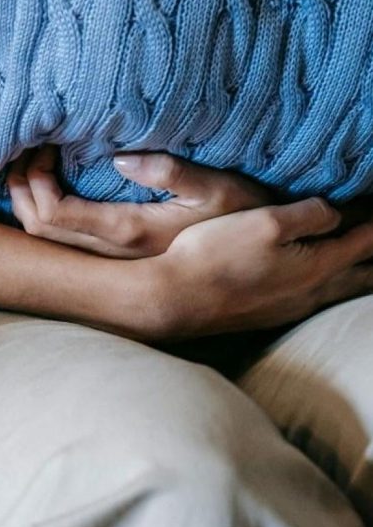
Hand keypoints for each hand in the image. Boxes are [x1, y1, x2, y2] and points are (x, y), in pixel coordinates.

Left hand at [8, 146, 271, 258]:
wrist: (258, 258)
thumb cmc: (244, 216)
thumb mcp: (220, 188)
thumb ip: (173, 173)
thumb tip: (120, 159)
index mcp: (128, 232)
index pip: (54, 215)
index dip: (35, 181)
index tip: (44, 145)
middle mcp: (110, 253)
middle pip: (37, 228)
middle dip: (20, 187)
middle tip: (26, 148)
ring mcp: (110, 258)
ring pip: (44, 238)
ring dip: (27, 200)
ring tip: (30, 162)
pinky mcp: (114, 255)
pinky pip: (60, 238)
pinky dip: (41, 210)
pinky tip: (47, 185)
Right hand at [147, 199, 372, 337]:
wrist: (174, 298)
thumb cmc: (216, 255)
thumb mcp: (264, 221)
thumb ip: (308, 214)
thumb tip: (333, 212)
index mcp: (317, 266)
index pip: (367, 241)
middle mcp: (310, 293)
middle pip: (362, 276)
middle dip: (372, 255)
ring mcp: (288, 308)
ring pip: (339, 291)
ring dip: (355, 272)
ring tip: (363, 260)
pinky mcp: (266, 314)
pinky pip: (315, 299)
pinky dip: (329, 284)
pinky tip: (319, 281)